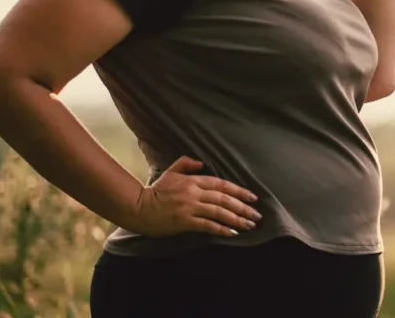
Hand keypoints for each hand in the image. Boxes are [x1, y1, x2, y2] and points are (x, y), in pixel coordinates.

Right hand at [128, 156, 260, 237]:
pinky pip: (207, 225)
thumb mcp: (170, 172)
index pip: (222, 184)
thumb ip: (186, 164)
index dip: (239, 191)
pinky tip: (232, 233)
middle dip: (243, 207)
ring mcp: (190, 207)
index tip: (252, 197)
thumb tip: (201, 162)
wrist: (138, 207)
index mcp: (193, 180)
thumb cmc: (155, 190)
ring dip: (237, 219)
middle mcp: (194, 193)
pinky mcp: (184, 221)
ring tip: (249, 225)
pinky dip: (221, 229)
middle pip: (224, 199)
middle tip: (257, 214)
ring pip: (219, 212)